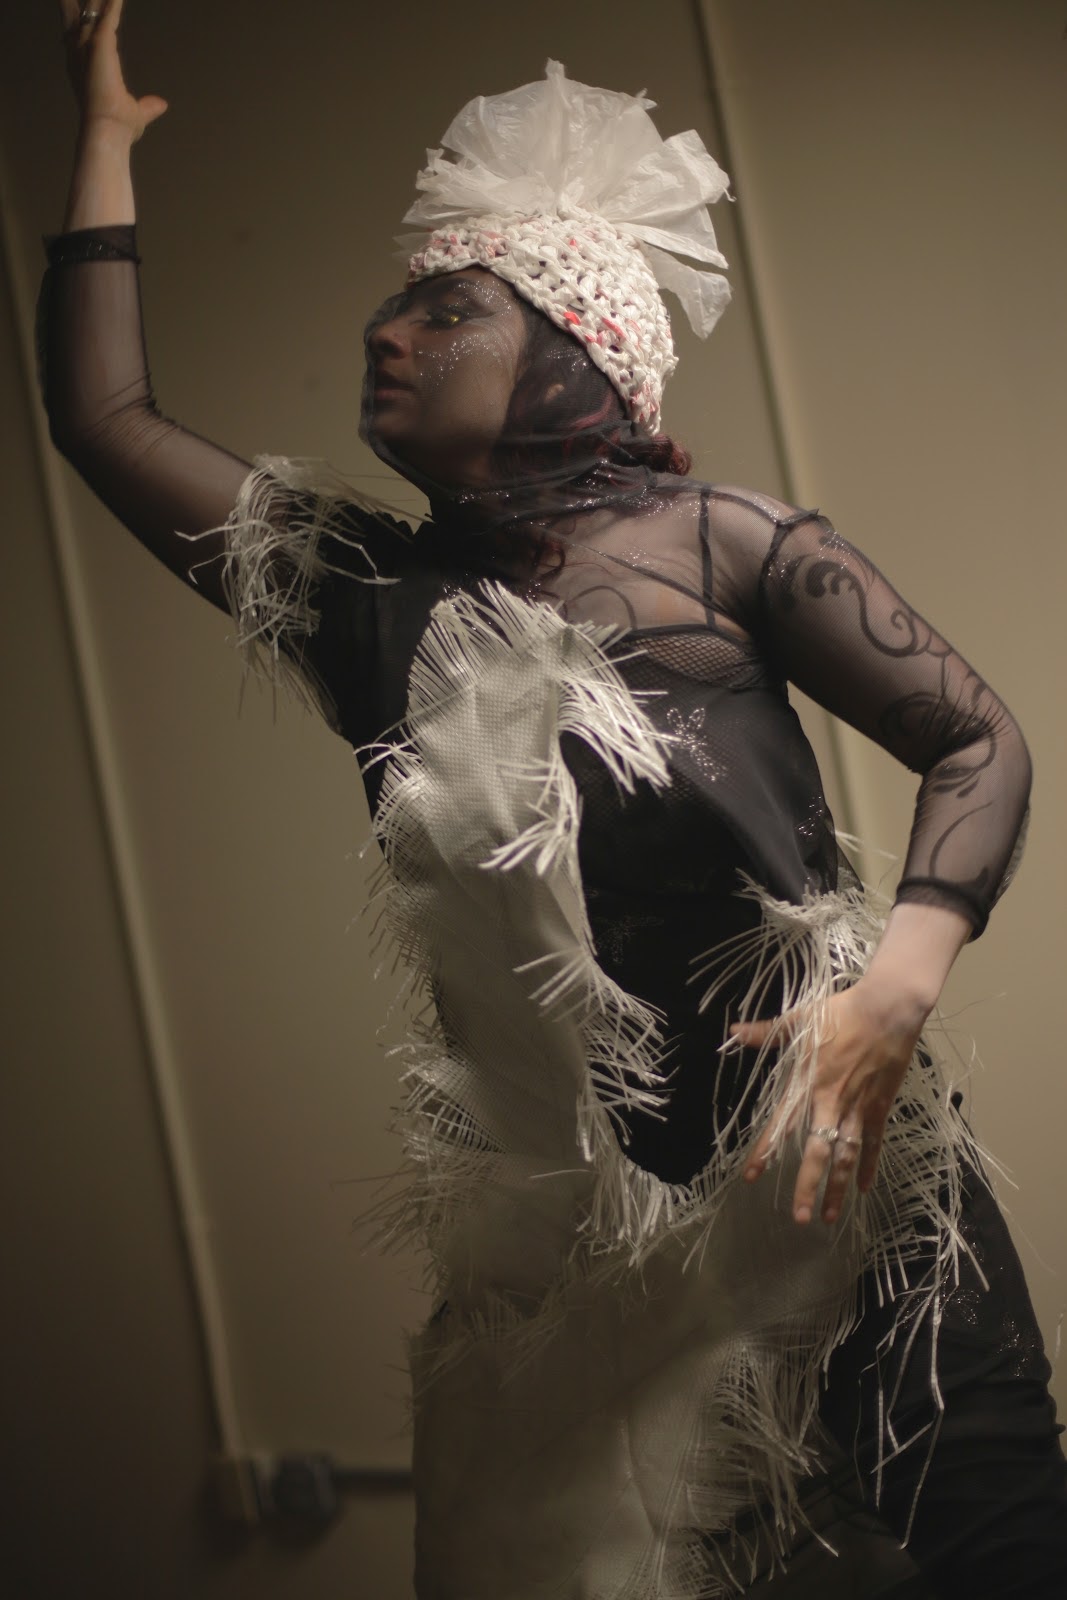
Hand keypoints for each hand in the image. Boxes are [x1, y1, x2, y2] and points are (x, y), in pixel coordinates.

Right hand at [60, 0, 167, 143]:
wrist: (107, 131)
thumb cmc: (117, 128)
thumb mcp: (135, 113)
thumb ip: (147, 106)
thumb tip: (161, 105)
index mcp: (83, 66)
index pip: (79, 36)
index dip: (82, 21)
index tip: (87, 11)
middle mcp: (80, 52)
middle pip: (79, 16)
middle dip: (88, 5)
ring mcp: (87, 46)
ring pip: (91, 10)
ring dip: (101, 1)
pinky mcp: (102, 42)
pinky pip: (109, 14)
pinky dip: (115, 3)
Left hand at [729, 979, 925, 1224]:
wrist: (888, 1010)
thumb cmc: (841, 1013)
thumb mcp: (799, 1020)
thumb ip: (767, 1033)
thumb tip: (733, 1031)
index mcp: (809, 1084)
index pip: (782, 1124)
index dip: (765, 1150)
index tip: (751, 1176)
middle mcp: (832, 1103)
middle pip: (819, 1152)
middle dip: (808, 1186)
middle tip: (799, 1217)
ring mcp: (859, 1108)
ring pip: (847, 1156)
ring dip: (839, 1188)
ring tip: (830, 1217)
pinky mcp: (880, 1107)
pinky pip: (874, 1143)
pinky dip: (868, 1167)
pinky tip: (864, 1189)